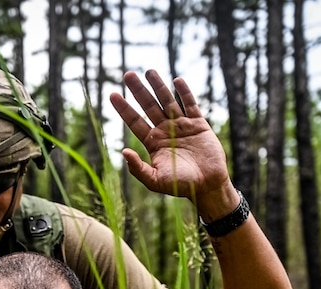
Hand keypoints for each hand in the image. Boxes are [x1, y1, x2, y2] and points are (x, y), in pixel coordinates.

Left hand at [110, 70, 232, 206]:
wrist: (207, 185)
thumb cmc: (180, 186)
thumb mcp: (155, 181)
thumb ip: (138, 169)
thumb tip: (123, 152)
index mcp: (153, 142)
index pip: (134, 121)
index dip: (124, 108)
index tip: (113, 94)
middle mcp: (165, 131)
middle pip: (148, 106)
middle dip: (138, 90)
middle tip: (128, 74)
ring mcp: (182, 126)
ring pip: (167, 101)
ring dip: (158, 86)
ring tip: (149, 71)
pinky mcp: (199, 124)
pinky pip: (191, 105)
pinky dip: (184, 92)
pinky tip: (177, 80)